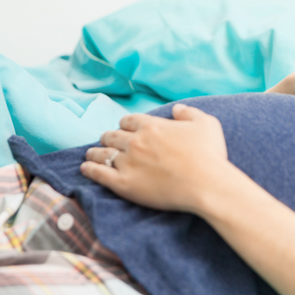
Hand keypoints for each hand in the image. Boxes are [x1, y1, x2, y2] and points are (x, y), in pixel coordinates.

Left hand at [80, 104, 234, 212]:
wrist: (206, 185)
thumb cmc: (209, 155)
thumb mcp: (207, 124)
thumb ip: (189, 113)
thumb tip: (177, 109)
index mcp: (152, 125)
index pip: (129, 120)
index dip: (125, 124)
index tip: (125, 128)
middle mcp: (135, 141)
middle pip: (112, 136)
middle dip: (109, 137)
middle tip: (107, 140)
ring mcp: (127, 162)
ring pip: (102, 153)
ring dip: (95, 151)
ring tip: (91, 154)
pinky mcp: (123, 184)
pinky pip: (99, 174)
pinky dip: (89, 169)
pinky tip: (85, 167)